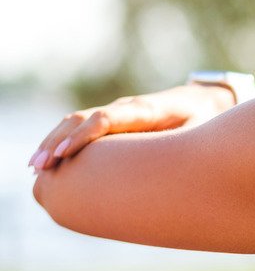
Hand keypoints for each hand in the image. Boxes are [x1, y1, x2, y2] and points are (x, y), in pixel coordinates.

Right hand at [28, 84, 234, 171]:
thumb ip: (187, 146)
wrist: (202, 101)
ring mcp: (116, 111)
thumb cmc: (203, 120)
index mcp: (147, 110)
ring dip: (53, 142)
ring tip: (35, 167)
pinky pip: (79, 126)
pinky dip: (60, 140)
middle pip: (83, 118)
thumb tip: (181, 169)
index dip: (85, 135)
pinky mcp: (112, 119)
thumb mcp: (201, 131)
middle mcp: (126, 107)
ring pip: (75, 121)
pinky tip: (46, 161)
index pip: (108, 118)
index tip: (66, 153)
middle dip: (59, 141)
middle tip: (41, 166)